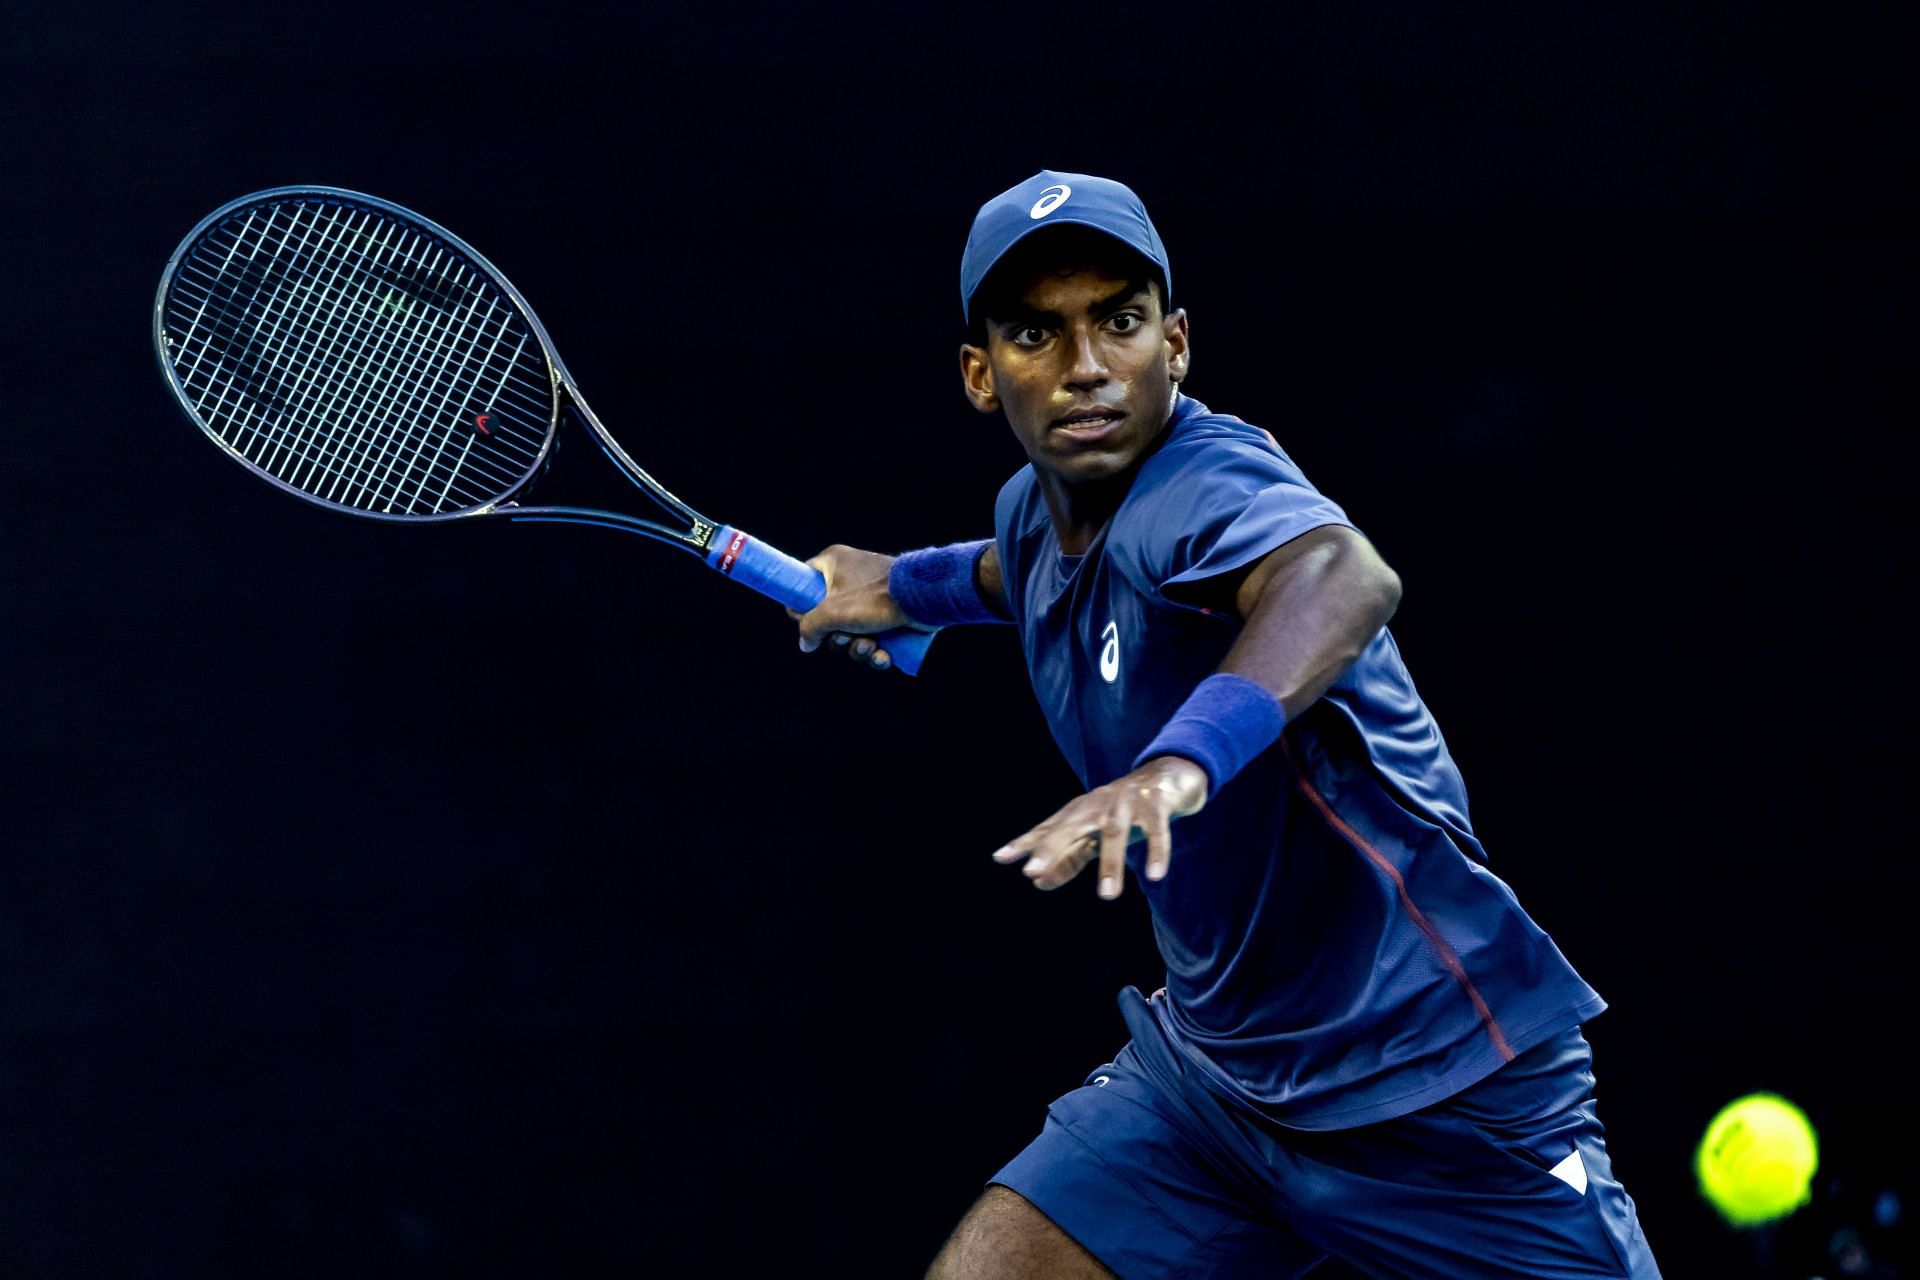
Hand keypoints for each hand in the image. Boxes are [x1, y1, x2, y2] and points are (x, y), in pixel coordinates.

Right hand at [789, 544, 935, 671]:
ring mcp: (873, 597)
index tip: (810, 624)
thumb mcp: (833, 612)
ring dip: (858, 648)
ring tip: (870, 646)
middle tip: (848, 637)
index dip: (801, 607)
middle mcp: (852, 577)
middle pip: (828, 618)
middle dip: (838, 638)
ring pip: (853, 633)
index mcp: (834, 564)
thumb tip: (806, 643)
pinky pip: (874, 639)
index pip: (804, 583)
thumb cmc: (875, 598)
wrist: (926, 599)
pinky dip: (877, 652)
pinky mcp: (891, 615)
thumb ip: (810, 627)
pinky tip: (883, 655)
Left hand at [992, 756, 1208, 898]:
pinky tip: (1154, 875)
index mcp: (1081, 811)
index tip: (1001, 858)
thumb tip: (1036, 882)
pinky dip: (1157, 851)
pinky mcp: (1157, 803)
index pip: (1049, 828)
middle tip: (1033, 872)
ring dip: (1112, 864)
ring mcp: (1128, 802)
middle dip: (1052, 848)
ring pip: (1115, 833)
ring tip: (1107, 896)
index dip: (1026, 842)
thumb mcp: (1094, 834)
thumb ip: (1067, 857)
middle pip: (1072, 825)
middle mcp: (1099, 804)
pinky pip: (1157, 829)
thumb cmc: (1123, 811)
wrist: (1169, 776)